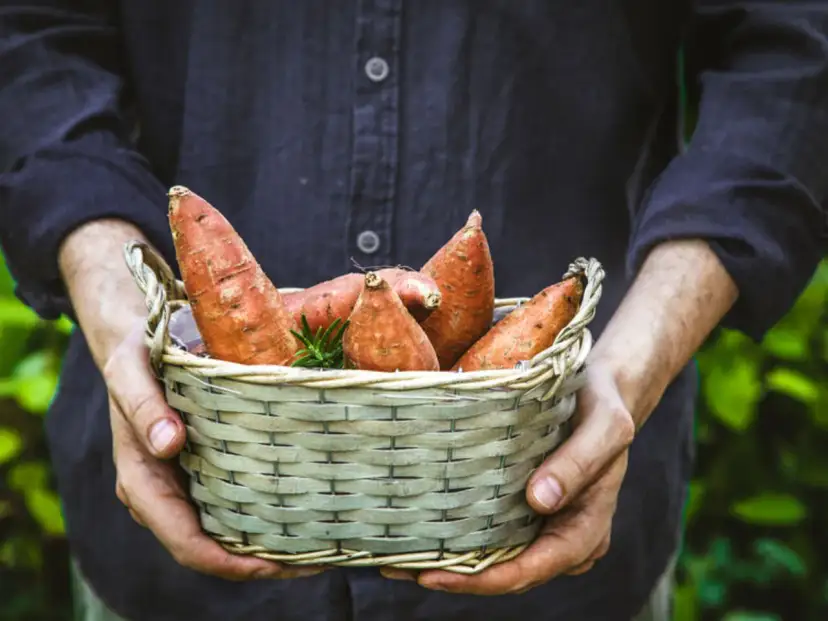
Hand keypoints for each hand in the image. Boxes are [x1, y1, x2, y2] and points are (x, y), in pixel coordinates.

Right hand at [104, 321, 323, 580]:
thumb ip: (144, 407)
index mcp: (143, 482)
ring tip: (322, 545)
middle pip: (212, 548)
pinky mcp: (204, 469)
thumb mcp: (132, 373)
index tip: (273, 564)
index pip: (185, 541)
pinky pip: (234, 505)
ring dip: (269, 546)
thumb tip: (168, 443)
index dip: (229, 562)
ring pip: (226, 532)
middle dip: (261, 563)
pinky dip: (265, 516)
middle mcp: (164, 494)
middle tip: (317, 559)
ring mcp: (185, 485)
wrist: (137, 343)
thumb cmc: (135, 357)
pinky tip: (303, 511)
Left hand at [381, 361, 634, 593]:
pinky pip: (494, 531)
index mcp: (587, 530)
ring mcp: (545, 525)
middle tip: (400, 568)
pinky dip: (460, 535)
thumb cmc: (605, 403)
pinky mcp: (528, 507)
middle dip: (455, 577)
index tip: (436, 575)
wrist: (604, 387)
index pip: (531, 569)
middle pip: (506, 573)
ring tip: (398, 557)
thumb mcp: (605, 426)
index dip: (482, 580)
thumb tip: (539, 501)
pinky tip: (424, 528)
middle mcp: (564, 537)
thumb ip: (579, 462)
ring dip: (451, 561)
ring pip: (496, 557)